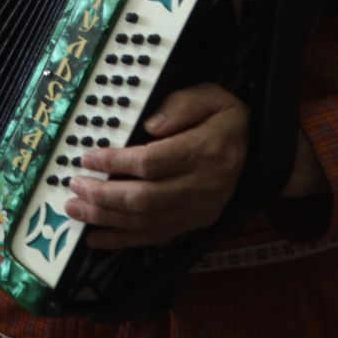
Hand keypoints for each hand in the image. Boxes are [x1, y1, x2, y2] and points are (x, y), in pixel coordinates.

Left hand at [66, 83, 248, 248]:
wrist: (264, 155)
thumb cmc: (228, 121)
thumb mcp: (211, 97)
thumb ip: (180, 105)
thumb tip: (148, 124)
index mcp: (205, 152)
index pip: (152, 162)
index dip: (115, 163)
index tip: (87, 157)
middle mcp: (203, 187)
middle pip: (145, 199)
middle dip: (103, 196)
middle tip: (74, 186)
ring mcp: (199, 210)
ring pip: (147, 223)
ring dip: (106, 219)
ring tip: (75, 210)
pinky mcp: (195, 223)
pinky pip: (156, 237)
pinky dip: (124, 240)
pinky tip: (96, 239)